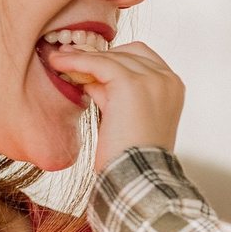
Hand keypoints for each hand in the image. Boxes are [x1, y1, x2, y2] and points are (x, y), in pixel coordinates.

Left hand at [40, 39, 185, 173]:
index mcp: (172, 87)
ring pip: (111, 57)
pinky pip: (98, 62)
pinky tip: (58, 64)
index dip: (114, 60)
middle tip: (68, 60)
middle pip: (127, 53)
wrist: (138, 178)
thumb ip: (116, 95)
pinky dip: (76, 61)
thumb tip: (90, 78)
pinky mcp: (130, 83)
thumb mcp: (128, 117)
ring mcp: (152, 79)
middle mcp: (167, 79)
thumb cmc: (131, 158)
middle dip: (97, 56)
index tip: (88, 65)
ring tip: (58, 61)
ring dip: (82, 57)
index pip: (141, 58)